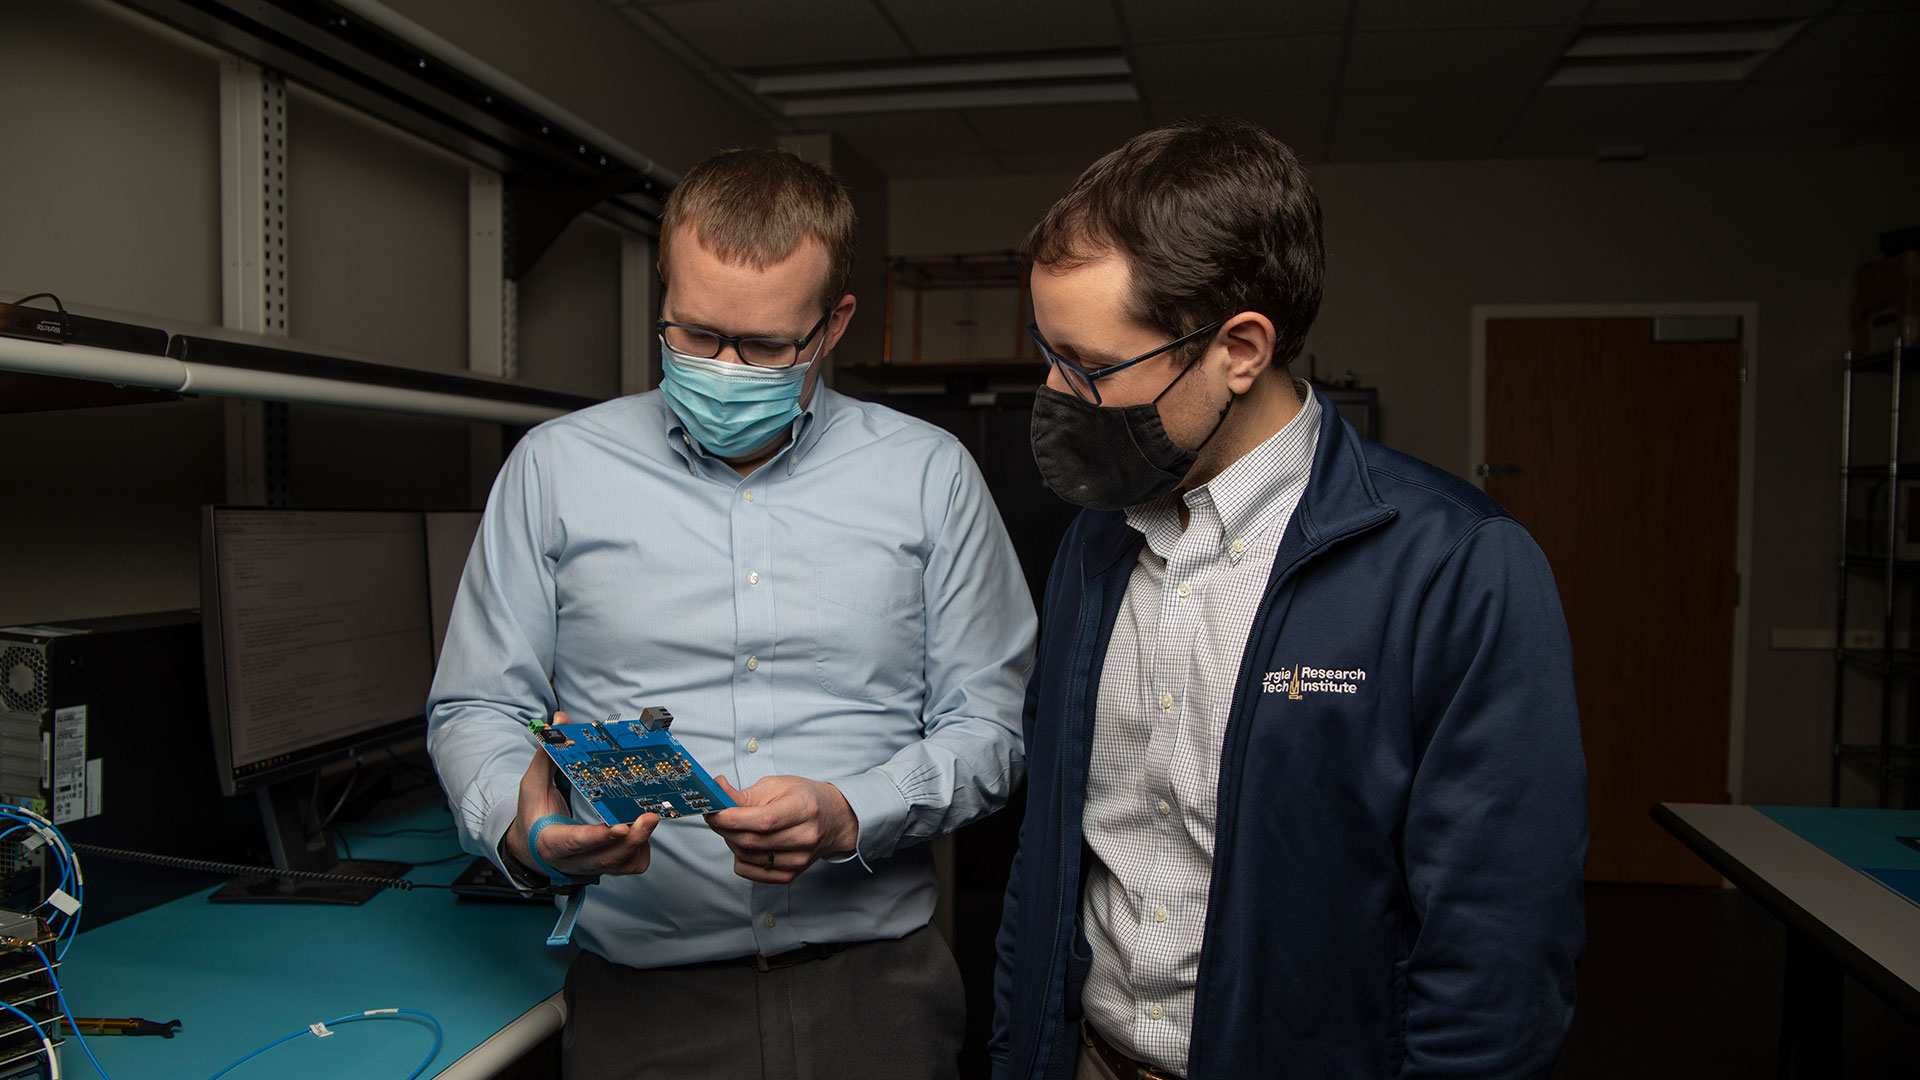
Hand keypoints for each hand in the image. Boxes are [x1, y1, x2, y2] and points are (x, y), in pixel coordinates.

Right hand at [505, 710, 658, 877]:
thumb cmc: (535, 812)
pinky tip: (643, 829)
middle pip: (606, 858)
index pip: (573, 843)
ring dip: (640, 843)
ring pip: (622, 864)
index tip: (617, 827)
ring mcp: (592, 866)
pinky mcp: (607, 867)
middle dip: (631, 839)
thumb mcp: (533, 784)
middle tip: (650, 817)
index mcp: (551, 841)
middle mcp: (574, 860)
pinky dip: (641, 850)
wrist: (533, 845)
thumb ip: (548, 753)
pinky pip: (631, 865)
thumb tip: (560, 720)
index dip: (596, 838)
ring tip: (651, 817)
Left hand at [704, 775, 859, 884]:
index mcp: (804, 809)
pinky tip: (743, 842)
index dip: (732, 818)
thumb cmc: (804, 798)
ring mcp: (799, 859)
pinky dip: (739, 858)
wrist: (833, 819)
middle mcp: (805, 837)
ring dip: (730, 841)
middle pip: (752, 840)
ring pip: (748, 857)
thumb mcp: (777, 785)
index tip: (713, 812)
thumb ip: (744, 793)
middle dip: (724, 829)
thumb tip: (716, 793)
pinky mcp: (791, 874)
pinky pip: (751, 872)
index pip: (763, 820)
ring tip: (733, 827)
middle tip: (714, 816)